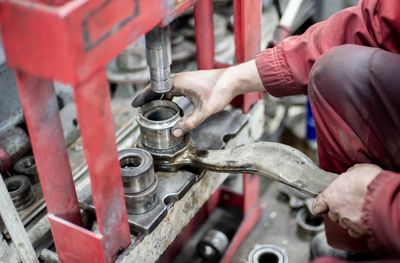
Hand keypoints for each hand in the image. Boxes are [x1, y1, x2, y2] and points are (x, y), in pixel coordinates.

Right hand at [132, 60, 263, 136]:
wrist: (233, 79)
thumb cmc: (220, 90)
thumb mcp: (204, 111)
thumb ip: (190, 123)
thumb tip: (175, 133)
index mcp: (178, 82)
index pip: (154, 89)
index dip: (143, 97)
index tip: (134, 104)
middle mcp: (180, 78)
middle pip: (157, 87)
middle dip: (147, 97)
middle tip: (139, 108)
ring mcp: (185, 78)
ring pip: (165, 87)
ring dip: (157, 96)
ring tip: (150, 107)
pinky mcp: (191, 80)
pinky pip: (173, 87)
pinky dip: (167, 94)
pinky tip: (169, 103)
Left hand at [312, 164, 381, 237]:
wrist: (383, 195)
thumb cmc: (368, 180)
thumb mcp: (356, 169)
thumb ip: (349, 175)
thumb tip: (351, 174)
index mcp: (330, 195)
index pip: (317, 205)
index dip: (319, 206)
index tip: (321, 206)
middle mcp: (335, 210)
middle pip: (332, 214)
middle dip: (339, 210)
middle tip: (349, 203)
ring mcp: (346, 221)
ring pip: (343, 223)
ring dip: (348, 218)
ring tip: (359, 210)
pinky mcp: (358, 230)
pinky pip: (354, 231)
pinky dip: (357, 228)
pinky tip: (363, 220)